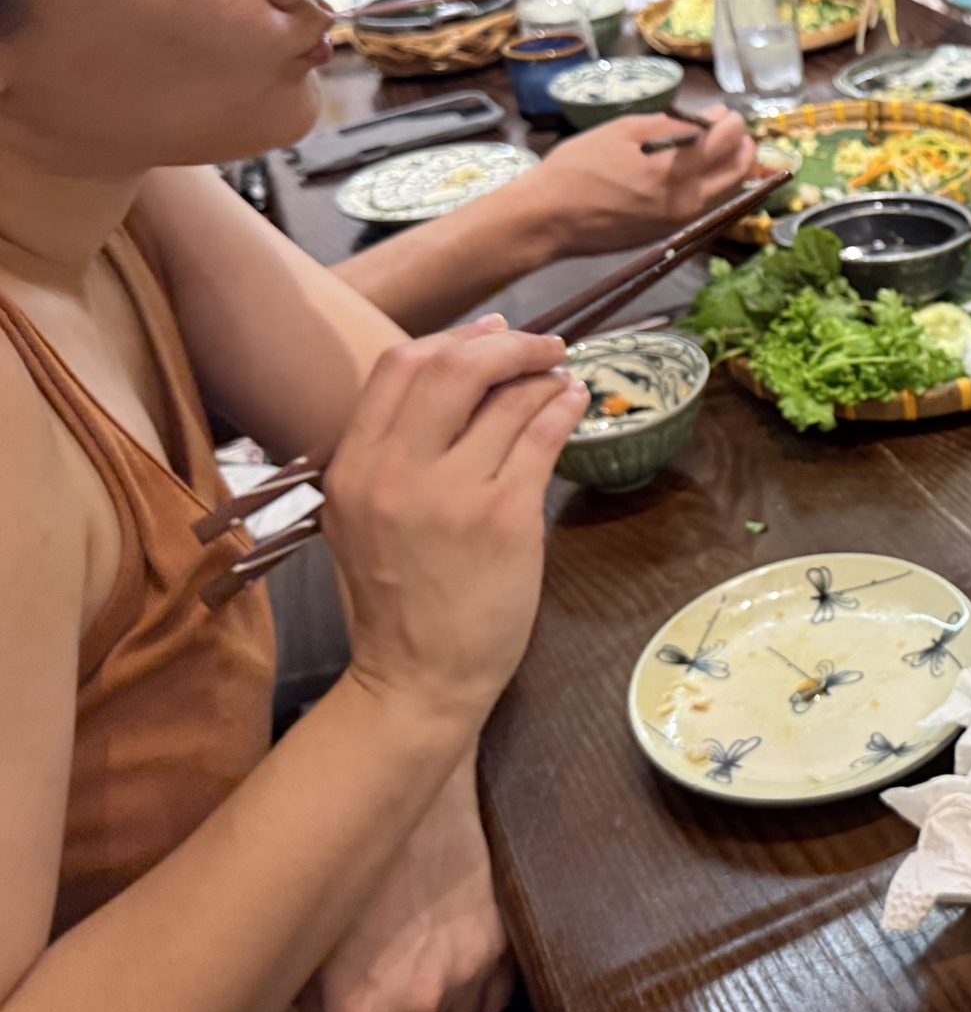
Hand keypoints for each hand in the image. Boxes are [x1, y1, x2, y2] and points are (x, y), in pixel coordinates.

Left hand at [302, 759, 512, 1011]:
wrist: (420, 796)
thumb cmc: (354, 866)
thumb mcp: (315, 947)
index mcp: (364, 1011)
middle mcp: (421, 1003)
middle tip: (383, 1008)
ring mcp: (468, 975)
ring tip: (417, 967)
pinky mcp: (502, 947)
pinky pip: (492, 998)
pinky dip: (475, 989)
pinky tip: (452, 954)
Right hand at [321, 318, 587, 723]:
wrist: (416, 679)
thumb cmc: (396, 600)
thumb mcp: (364, 517)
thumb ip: (394, 452)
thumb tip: (454, 382)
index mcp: (353, 467)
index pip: (398, 366)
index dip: (452, 338)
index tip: (491, 332)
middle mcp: (395, 473)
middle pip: (453, 366)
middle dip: (507, 343)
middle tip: (541, 344)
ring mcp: (450, 494)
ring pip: (507, 399)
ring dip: (545, 375)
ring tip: (562, 376)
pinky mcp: (504, 517)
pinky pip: (541, 437)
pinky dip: (564, 407)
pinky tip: (575, 402)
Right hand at [513, 108, 754, 259]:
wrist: (549, 220)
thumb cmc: (578, 167)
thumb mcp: (623, 131)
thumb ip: (674, 123)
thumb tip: (713, 116)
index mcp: (676, 170)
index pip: (728, 140)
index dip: (732, 120)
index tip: (722, 110)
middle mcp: (689, 200)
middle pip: (738, 169)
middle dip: (741, 144)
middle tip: (725, 127)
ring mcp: (682, 219)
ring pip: (726, 188)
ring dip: (728, 164)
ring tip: (710, 145)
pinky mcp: (670, 231)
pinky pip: (705, 202)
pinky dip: (710, 182)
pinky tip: (691, 168)